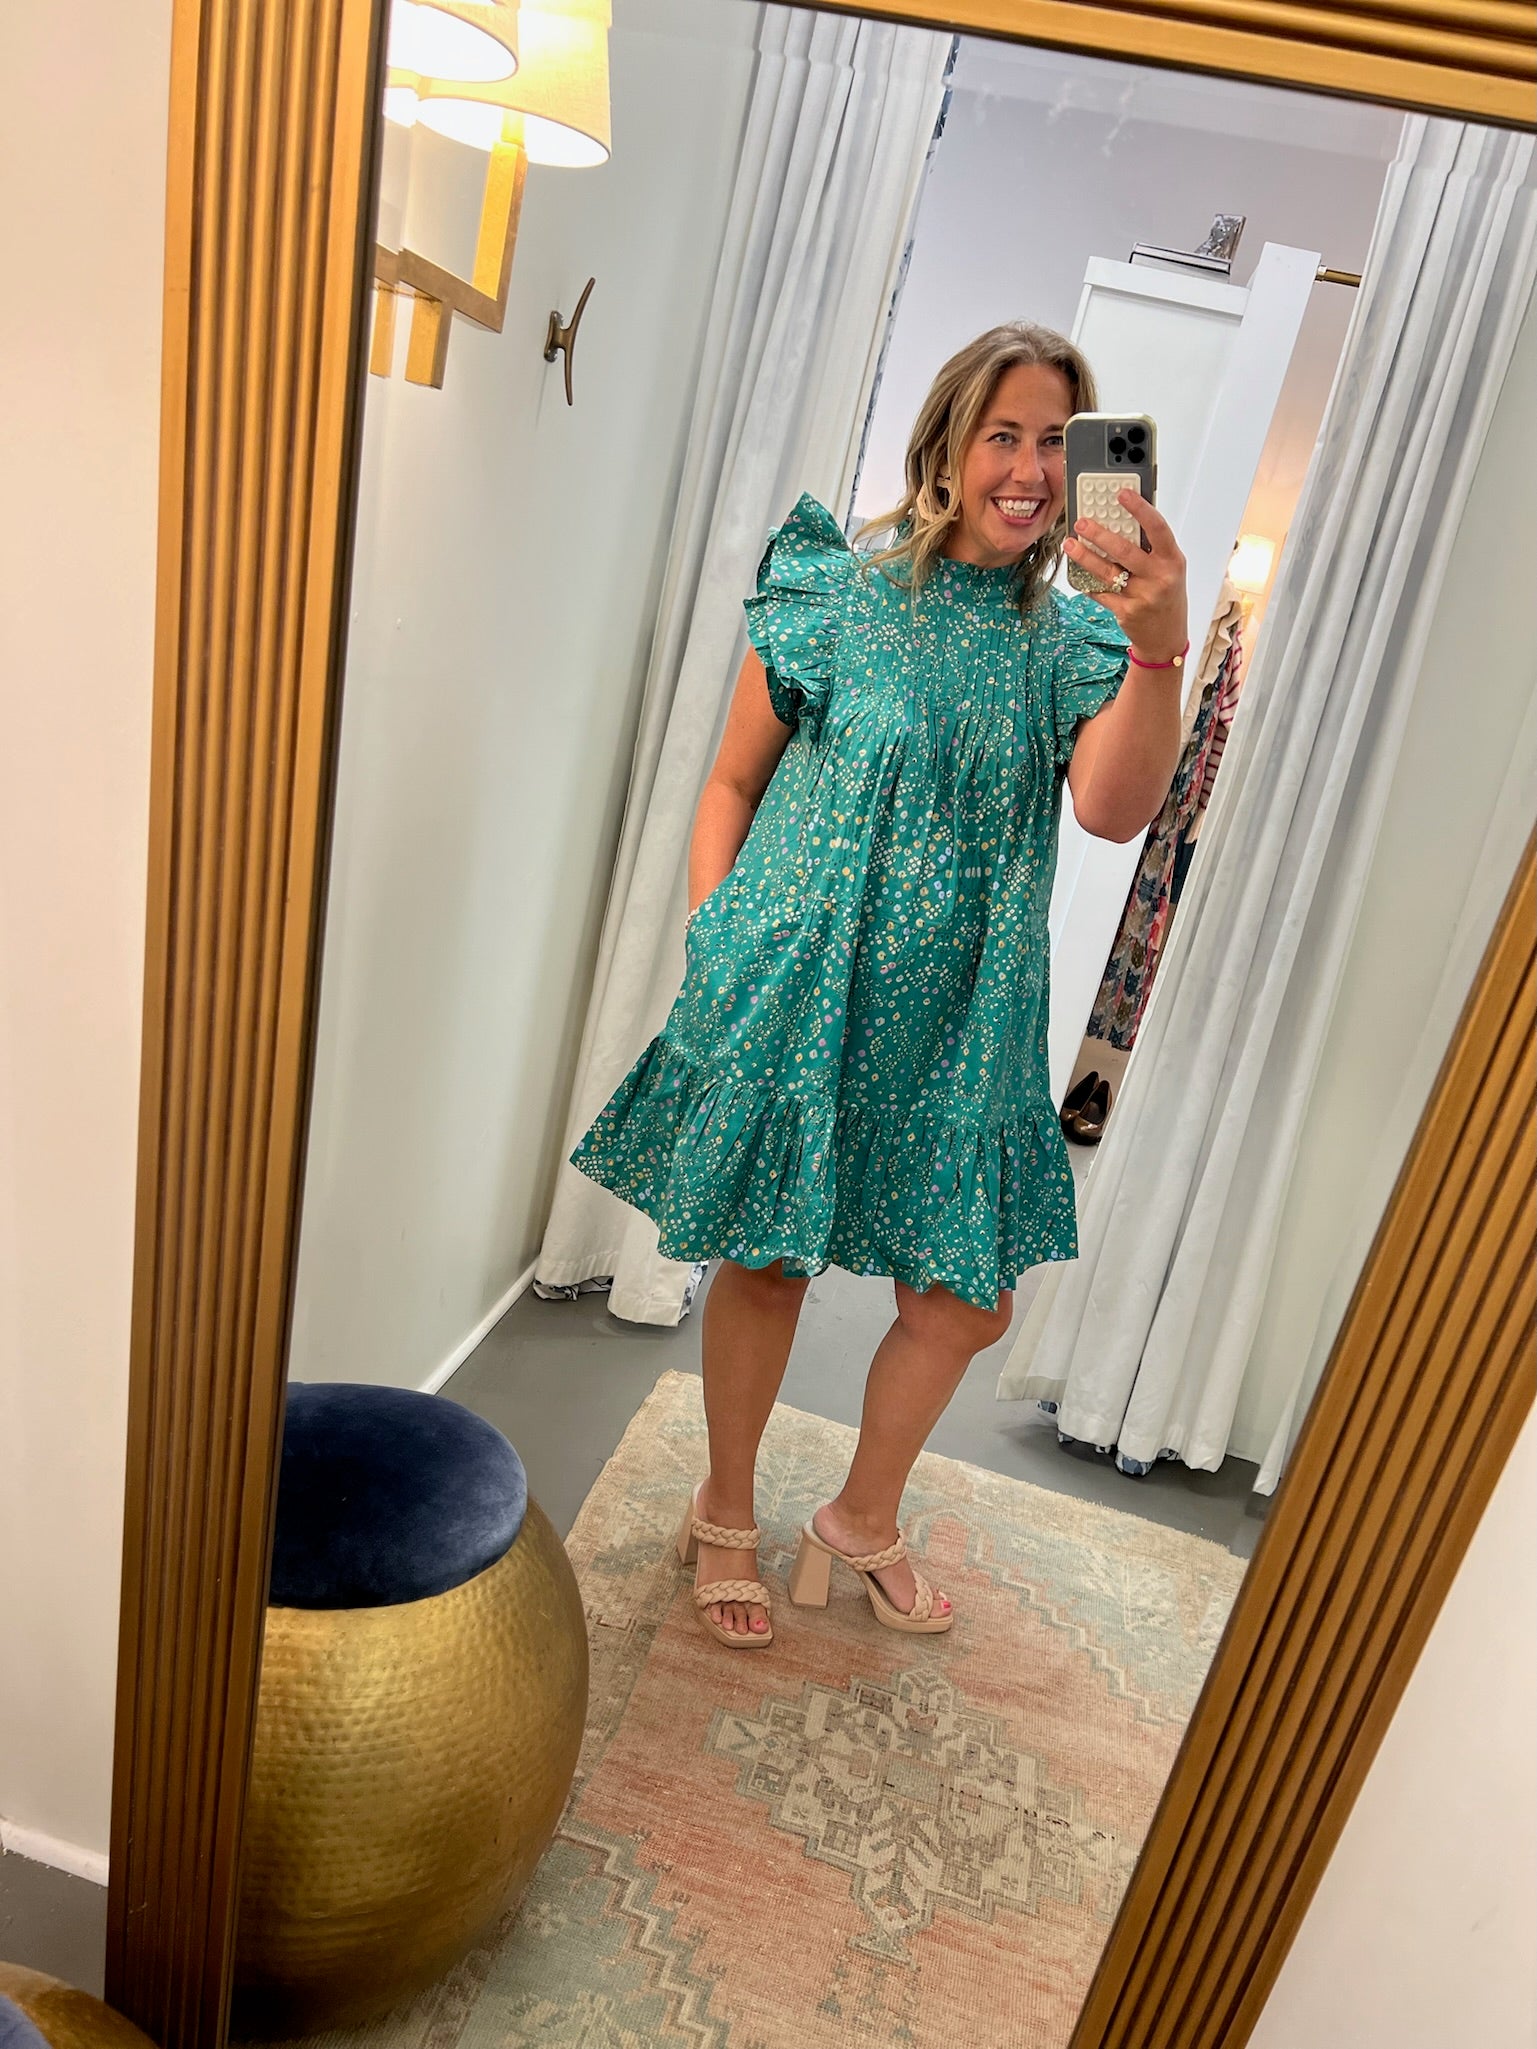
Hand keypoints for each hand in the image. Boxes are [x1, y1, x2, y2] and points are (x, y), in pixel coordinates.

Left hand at [1064, 487, 1187, 664]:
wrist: (1166, 638)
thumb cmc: (1166, 595)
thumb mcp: (1169, 569)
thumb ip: (1152, 548)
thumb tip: (1122, 519)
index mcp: (1173, 560)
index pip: (1157, 528)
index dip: (1139, 508)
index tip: (1121, 493)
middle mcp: (1160, 578)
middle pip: (1125, 550)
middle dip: (1099, 534)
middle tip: (1081, 523)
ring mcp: (1143, 597)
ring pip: (1107, 572)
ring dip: (1085, 557)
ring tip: (1070, 544)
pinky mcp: (1126, 612)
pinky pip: (1101, 592)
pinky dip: (1087, 581)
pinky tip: (1077, 571)